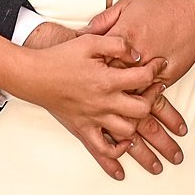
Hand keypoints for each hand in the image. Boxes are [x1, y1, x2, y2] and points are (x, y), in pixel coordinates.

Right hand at [8, 32, 161, 179]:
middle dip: (154, 99)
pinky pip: (104, 150)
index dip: (156, 69)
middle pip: (142, 110)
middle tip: (155, 89)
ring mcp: (93, 119)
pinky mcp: (83, 129)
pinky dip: (118, 152)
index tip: (160, 65)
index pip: (143, 78)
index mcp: (106, 80)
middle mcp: (103, 103)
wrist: (34, 76)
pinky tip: (125, 144)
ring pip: (128, 132)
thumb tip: (137, 55)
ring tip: (143, 113)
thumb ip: (117, 44)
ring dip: (140, 125)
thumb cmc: (60, 57)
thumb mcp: (90, 41)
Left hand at [85, 0, 194, 91]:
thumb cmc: (159, 6)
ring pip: (128, 90)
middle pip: (110, 77)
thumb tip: (82, 33)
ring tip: (107, 100)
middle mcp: (137, 54)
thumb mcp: (126, 5)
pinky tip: (129, 100)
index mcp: (124, 34)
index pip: (97, 57)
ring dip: (118, 95)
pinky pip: (148, 94)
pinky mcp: (166, 78)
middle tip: (89, 90)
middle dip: (100, 83)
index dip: (88, 65)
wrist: (193, 12)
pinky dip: (138, 97)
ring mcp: (151, 68)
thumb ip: (102, 21)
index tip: (83, 69)